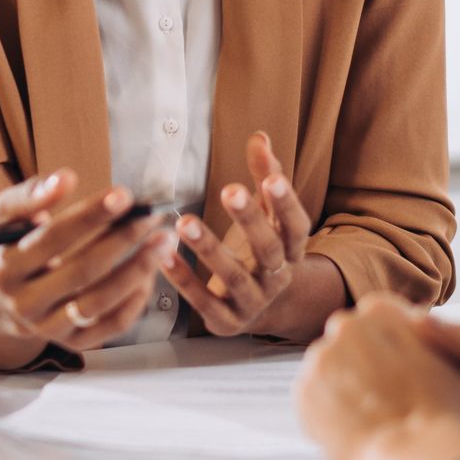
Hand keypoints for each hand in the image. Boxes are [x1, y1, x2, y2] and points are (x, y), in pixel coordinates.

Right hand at [0, 169, 178, 356]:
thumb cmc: (14, 247)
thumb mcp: (8, 218)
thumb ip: (31, 195)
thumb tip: (65, 178)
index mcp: (6, 268)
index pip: (52, 239)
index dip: (90, 216)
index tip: (124, 195)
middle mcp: (24, 304)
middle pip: (81, 272)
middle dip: (122, 241)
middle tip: (152, 216)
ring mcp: (48, 328)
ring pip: (99, 303)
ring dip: (137, 270)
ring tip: (163, 242)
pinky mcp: (72, 342)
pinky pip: (111, 326)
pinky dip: (135, 300)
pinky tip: (151, 273)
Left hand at [166, 132, 315, 336]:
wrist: (260, 308)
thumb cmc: (259, 249)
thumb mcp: (267, 215)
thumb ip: (264, 176)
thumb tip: (260, 137)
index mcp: (291, 249)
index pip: (296, 225)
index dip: (287, 203)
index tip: (272, 178)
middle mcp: (278, 277)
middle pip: (269, 250)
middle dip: (249, 220)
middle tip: (229, 189)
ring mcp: (254, 302)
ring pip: (234, 278)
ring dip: (209, 249)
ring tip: (185, 222)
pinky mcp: (227, 322)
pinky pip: (205, 302)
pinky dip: (184, 279)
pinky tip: (163, 255)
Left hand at [296, 295, 459, 459]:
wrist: (418, 453)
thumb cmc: (446, 409)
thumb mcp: (450, 357)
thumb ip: (427, 339)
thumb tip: (419, 331)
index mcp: (380, 309)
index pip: (374, 319)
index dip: (386, 347)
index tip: (394, 369)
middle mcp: (345, 326)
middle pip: (346, 341)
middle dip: (359, 363)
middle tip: (381, 395)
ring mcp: (320, 360)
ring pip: (327, 370)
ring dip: (341, 388)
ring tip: (368, 417)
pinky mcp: (303, 394)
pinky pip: (312, 400)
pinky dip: (326, 413)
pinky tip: (352, 429)